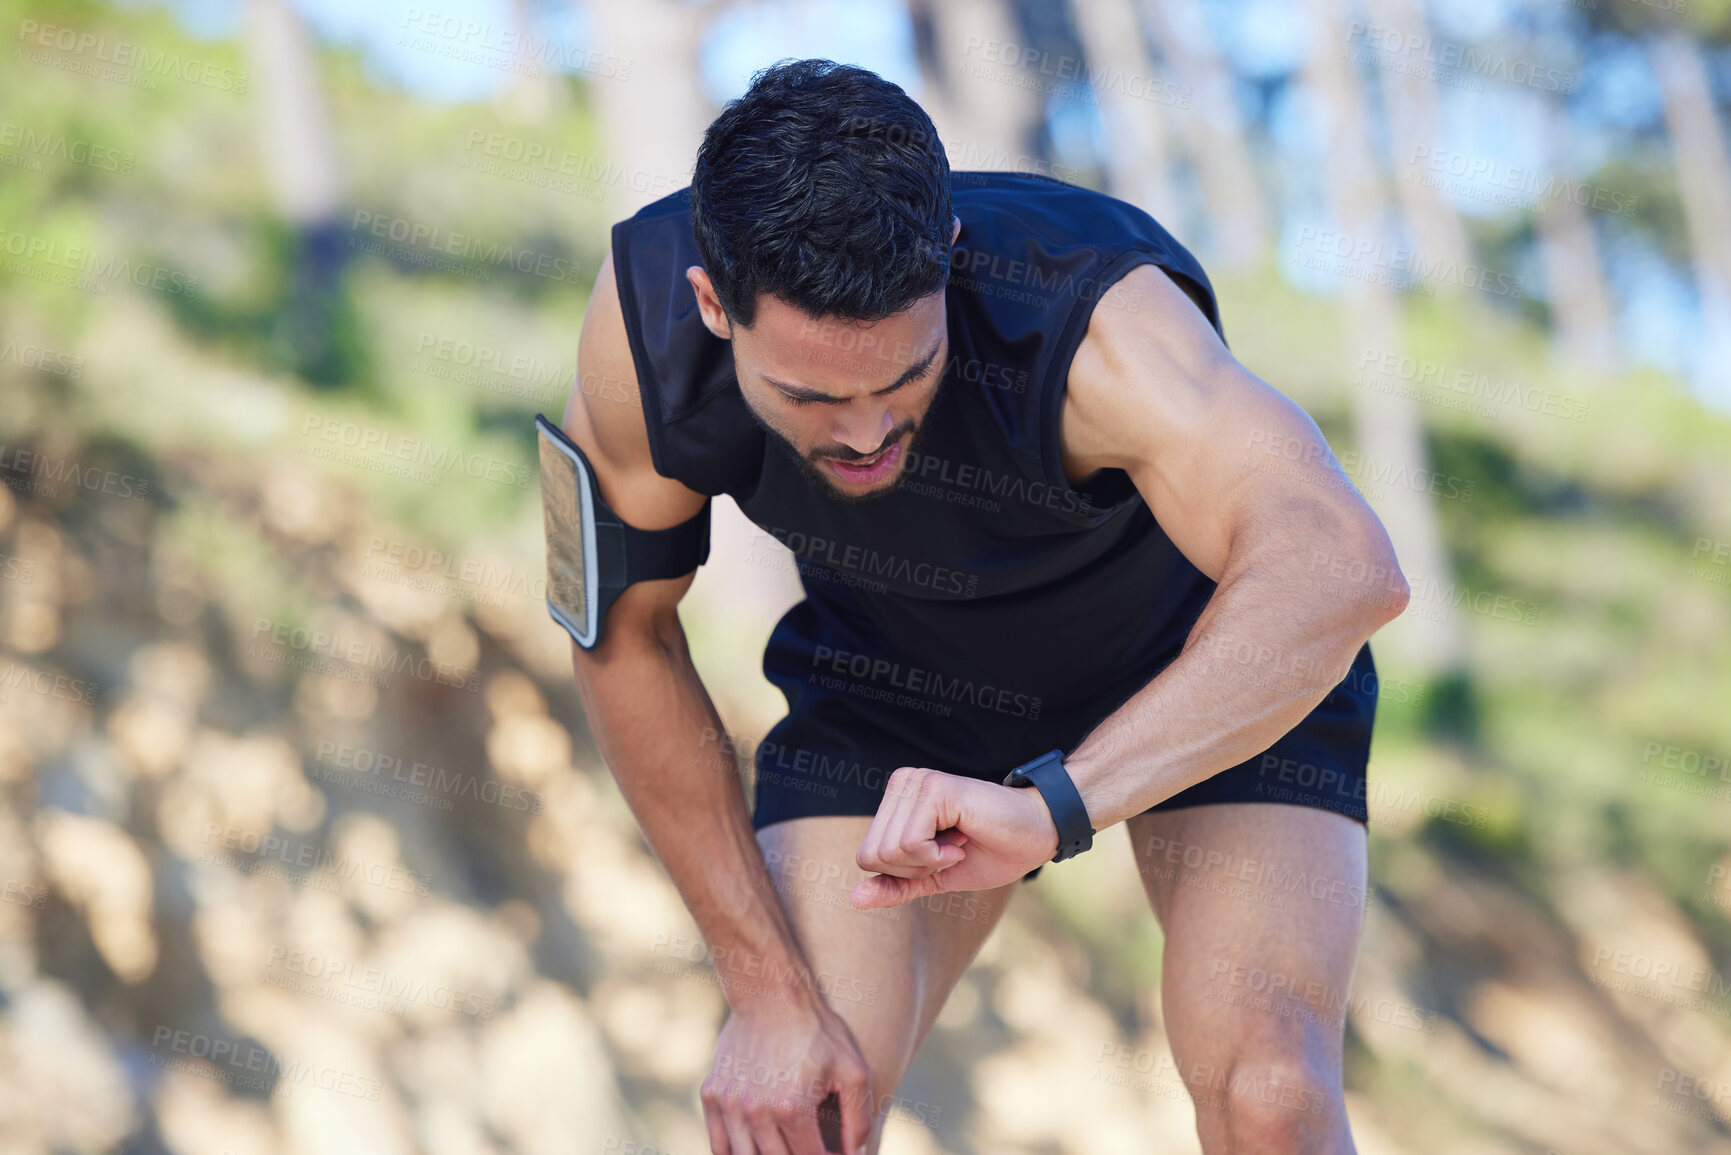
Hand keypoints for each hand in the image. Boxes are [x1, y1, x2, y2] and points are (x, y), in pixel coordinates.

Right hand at [701, 994, 872, 1154]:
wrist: (770, 992)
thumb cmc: (816, 1030)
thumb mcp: (852, 1069)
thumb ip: (859, 1119)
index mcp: (791, 1108)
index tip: (833, 1153)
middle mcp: (755, 1111)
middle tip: (811, 1145)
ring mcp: (730, 1103)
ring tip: (787, 1145)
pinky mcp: (712, 1094)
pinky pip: (720, 1145)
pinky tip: (756, 1149)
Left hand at [851, 765, 1058, 908]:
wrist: (1037, 836)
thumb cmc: (992, 851)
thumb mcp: (935, 876)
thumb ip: (896, 884)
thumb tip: (855, 899)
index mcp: (897, 800)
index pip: (867, 856)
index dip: (905, 872)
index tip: (941, 855)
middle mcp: (902, 784)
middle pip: (872, 855)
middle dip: (914, 868)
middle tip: (949, 850)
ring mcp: (917, 783)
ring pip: (888, 851)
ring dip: (928, 861)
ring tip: (958, 841)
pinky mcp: (934, 789)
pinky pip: (909, 843)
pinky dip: (937, 855)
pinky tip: (962, 838)